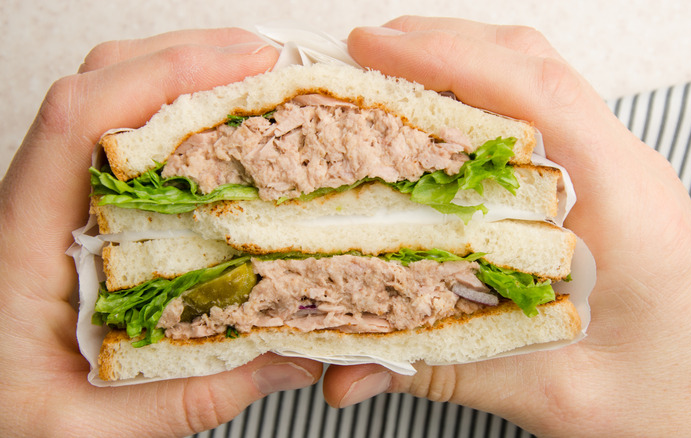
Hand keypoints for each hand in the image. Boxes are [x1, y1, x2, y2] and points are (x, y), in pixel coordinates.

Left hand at [0, 28, 321, 436]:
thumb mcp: (87, 430)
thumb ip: (191, 399)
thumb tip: (292, 360)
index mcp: (22, 243)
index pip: (82, 121)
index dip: (167, 75)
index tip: (247, 65)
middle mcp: (32, 204)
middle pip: (98, 86)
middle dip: (189, 57)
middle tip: (270, 63)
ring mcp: (50, 201)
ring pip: (105, 101)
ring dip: (178, 74)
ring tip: (250, 78)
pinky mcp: (71, 213)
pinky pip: (116, 138)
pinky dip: (169, 112)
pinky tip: (214, 127)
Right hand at [322, 16, 690, 435]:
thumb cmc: (666, 399)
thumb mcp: (551, 392)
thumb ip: (446, 371)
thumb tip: (350, 367)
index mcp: (625, 206)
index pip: (537, 96)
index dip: (451, 59)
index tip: (376, 47)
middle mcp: (625, 168)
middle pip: (533, 66)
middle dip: (443, 44)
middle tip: (363, 53)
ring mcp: (618, 166)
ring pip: (538, 79)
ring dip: (463, 61)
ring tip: (392, 71)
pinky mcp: (603, 178)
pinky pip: (542, 109)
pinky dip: (485, 91)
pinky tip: (443, 117)